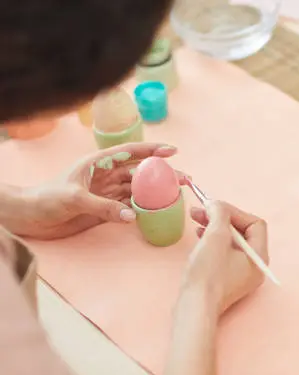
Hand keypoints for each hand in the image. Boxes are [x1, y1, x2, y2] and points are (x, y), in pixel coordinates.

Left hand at [15, 142, 184, 239]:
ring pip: (138, 191)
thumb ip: (103, 207)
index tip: (172, 151)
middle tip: (184, 179)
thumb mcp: (74, 199)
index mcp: (99, 163)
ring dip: (157, 193)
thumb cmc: (47, 199)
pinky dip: (144, 209)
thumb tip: (133, 216)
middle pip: (141, 173)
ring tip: (177, 195)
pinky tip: (158, 211)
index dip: (152, 150)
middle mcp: (107, 176)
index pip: (130, 152)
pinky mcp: (106, 210)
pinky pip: (130, 208)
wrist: (31, 218)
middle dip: (163, 174)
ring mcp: (107, 193)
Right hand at [185, 201, 267, 314]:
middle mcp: (254, 265)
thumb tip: (217, 205)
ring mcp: (241, 274)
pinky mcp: (226, 279)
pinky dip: (212, 240)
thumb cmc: (208, 274)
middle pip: (243, 231)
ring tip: (196, 219)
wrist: (194, 308)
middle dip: (222, 218)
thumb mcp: (215, 237)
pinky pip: (224, 252)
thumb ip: (219, 215)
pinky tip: (199, 235)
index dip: (234, 212)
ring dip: (215, 226)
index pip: (255, 223)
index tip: (213, 208)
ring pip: (231, 241)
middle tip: (200, 210)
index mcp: (259, 256)